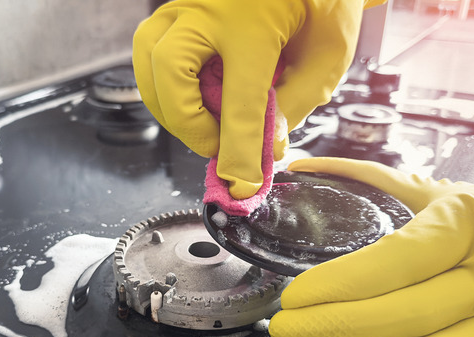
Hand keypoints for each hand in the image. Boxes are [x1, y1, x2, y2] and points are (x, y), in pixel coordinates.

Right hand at [132, 0, 367, 198]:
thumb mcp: (327, 53)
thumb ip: (295, 101)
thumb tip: (265, 146)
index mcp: (255, 20)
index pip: (238, 100)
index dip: (238, 151)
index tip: (240, 182)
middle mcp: (211, 8)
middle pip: (168, 73)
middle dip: (187, 123)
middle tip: (217, 144)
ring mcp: (188, 3)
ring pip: (147, 58)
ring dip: (166, 104)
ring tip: (204, 122)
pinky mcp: (178, 8)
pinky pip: (151, 49)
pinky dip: (165, 83)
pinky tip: (195, 96)